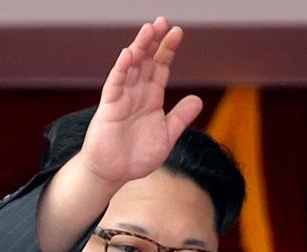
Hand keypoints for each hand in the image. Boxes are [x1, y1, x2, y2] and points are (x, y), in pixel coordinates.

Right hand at [78, 16, 202, 185]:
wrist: (114, 174)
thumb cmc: (137, 157)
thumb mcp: (167, 136)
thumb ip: (180, 117)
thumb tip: (197, 99)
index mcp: (151, 98)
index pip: (160, 67)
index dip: (168, 50)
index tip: (177, 32)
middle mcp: (137, 93)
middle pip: (146, 61)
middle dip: (154, 41)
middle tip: (162, 22)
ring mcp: (122, 98)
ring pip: (131, 67)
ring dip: (139, 48)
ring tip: (148, 30)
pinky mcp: (109, 107)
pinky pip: (115, 84)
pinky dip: (121, 69)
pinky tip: (128, 54)